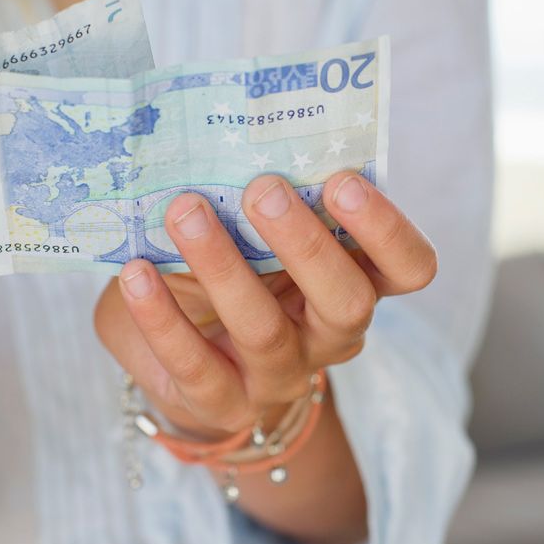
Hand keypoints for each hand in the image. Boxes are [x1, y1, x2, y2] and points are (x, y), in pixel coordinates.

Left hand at [94, 171, 435, 437]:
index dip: (386, 229)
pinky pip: (195, 364)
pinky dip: (162, 316)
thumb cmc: (229, 274)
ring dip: (223, 265)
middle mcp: (330, 336)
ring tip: (185, 211)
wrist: (184, 360)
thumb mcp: (252, 235)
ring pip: (264, 330)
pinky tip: (136, 274)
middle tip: (264, 190)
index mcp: (356, 283)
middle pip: (349, 303)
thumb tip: (227, 139)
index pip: (407, 268)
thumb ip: (255, 200)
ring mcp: (279, 377)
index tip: (342, 179)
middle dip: (307, 244)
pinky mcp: (223, 404)